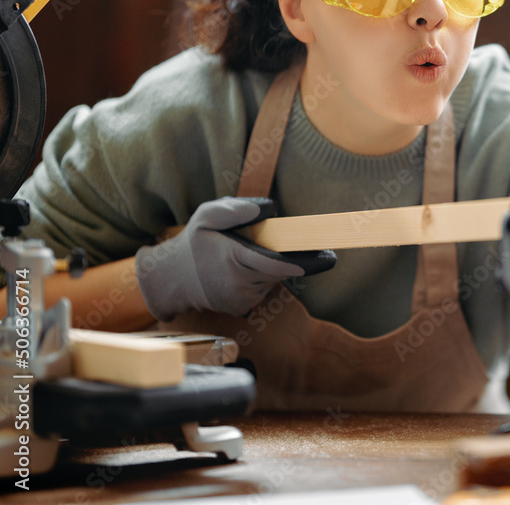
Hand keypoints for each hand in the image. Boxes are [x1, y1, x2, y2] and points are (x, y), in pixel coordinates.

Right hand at [136, 197, 335, 320]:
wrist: (172, 279)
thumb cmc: (194, 242)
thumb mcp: (207, 216)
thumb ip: (237, 210)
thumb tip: (270, 210)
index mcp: (234, 259)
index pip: (277, 263)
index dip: (306, 261)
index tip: (329, 256)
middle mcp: (240, 284)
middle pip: (283, 270)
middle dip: (296, 257)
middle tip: (310, 245)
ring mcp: (241, 299)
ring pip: (275, 280)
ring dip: (277, 266)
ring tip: (254, 252)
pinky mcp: (243, 307)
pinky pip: (265, 288)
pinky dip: (265, 276)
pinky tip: (248, 267)